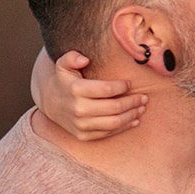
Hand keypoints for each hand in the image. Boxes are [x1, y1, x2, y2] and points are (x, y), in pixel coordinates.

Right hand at [31, 49, 146, 139]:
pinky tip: (134, 119)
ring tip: (142, 107)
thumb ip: (72, 57)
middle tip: (144, 97)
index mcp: (75, 90)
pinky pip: (108, 133)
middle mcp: (78, 109)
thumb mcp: (63, 64)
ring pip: (114, 122)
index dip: (122, 87)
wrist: (50, 104)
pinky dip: (124, 127)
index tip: (130, 83)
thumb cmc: (64, 81)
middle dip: (132, 102)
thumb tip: (84, 59)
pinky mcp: (84, 136)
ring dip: (132, 115)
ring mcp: (81, 125)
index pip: (106, 89)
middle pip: (114, 107)